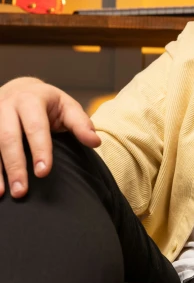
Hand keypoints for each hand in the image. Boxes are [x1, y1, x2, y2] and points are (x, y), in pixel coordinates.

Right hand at [0, 77, 100, 197]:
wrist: (19, 89)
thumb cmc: (48, 104)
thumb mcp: (67, 107)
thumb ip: (80, 124)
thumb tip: (95, 142)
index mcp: (31, 100)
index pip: (36, 126)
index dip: (39, 149)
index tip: (43, 172)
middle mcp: (7, 106)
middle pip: (8, 137)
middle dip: (15, 165)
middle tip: (21, 192)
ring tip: (2, 194)